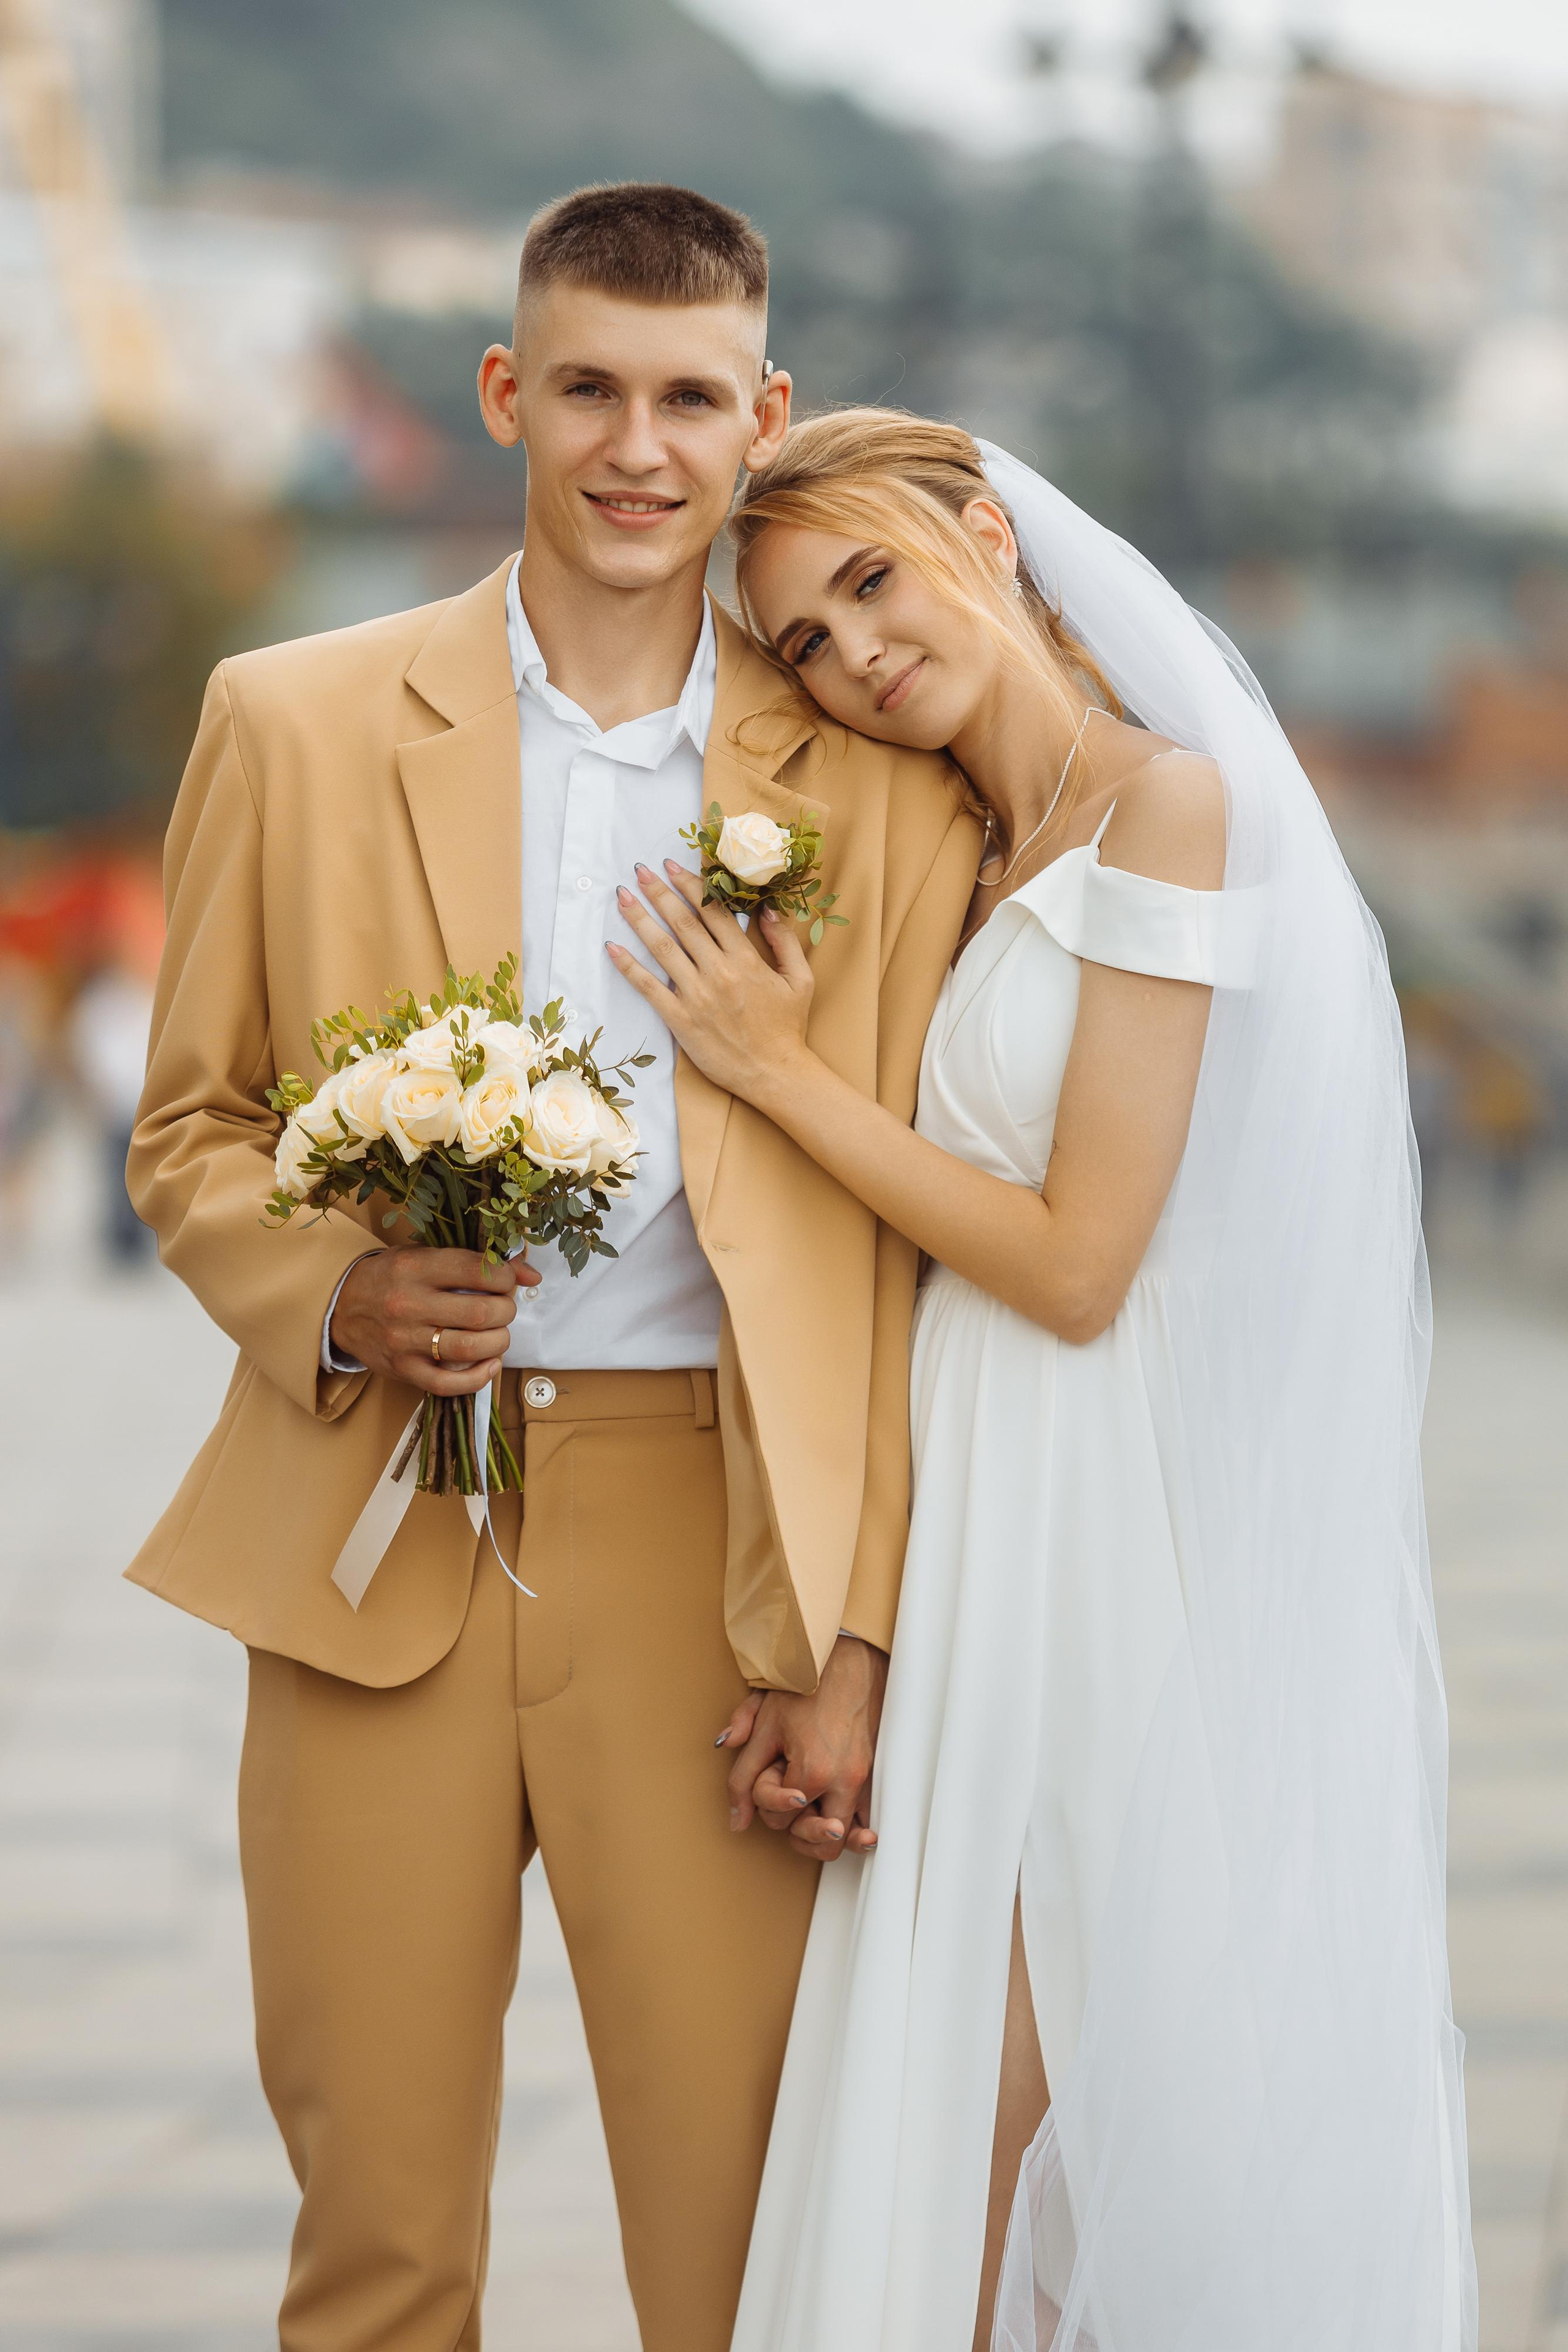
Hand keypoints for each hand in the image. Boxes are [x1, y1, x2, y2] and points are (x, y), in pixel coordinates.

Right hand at [330, 1245, 538, 1392]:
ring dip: (499, 1342)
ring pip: (470, 1348)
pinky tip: (490, 1364)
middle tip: (503, 1309)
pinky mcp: (402, 1369)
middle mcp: (409, 1303)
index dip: (505, 1278)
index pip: (477, 1271)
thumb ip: (474, 1262)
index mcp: (416, 1268)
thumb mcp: (425, 1256)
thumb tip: (530, 1274)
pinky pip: (448, 1384)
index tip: (507, 1283)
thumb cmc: (391, 1277)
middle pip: (481, 1313)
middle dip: (506, 1311)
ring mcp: (404, 1340)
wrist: (341, 1306)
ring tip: (498, 1334)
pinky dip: (478, 1377)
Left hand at [607, 861, 813, 1107]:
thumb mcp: (800, 980)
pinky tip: (612, 948)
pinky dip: (629, 966)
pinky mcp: (681, 1020)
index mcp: (746, 959)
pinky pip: (649, 988)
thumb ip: (784, 941)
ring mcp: (697, 996)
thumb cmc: (788, 1028)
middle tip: (640, 869)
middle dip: (659, 892)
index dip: (691, 885)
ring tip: (622, 896)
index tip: (673, 866)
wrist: (775, 1073)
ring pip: (663, 948)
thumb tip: (766, 909)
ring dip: (640, 919)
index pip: (714, 912)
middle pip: (683, 922)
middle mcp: (719, 972)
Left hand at [717, 1634, 885, 1860]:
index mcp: (813, 1771)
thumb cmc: (805, 1688)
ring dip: (824, 1834)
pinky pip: (869, 1820)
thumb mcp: (763, 1725)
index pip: (780, 1818)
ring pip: (847, 1838)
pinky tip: (840, 1822)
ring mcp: (867, 1781)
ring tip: (809, 1815)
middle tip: (790, 1807)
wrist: (848, 1659)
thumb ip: (742, 1773)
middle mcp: (846, 1782)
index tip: (772, 1775)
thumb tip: (736, 1818)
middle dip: (799, 1831)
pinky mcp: (879, 1775)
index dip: (767, 1803)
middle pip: (821, 1843)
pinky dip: (854, 1830)